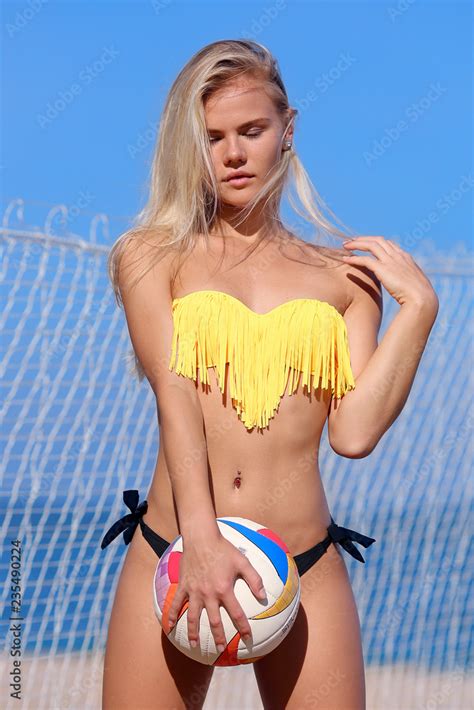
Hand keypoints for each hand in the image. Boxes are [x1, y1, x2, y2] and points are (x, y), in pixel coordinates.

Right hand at [167, 533, 266, 651]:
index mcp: (224, 589)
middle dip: (218, 637)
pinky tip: (170, 627)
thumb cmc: (223, 548)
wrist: (201, 538)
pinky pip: (176, 603)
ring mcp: (194, 591)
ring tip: (195, 644)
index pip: (236, 613)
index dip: (243, 628)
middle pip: (213, 621)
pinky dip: (172, 615)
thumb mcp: (242, 561)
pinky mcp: (183, 586)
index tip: (247, 639)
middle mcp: (208, 594)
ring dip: (193, 632)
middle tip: (221, 649)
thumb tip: (264, 596)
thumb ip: (254, 579)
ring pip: (192, 616)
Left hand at [342, 236, 438, 312]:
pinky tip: (345, 260)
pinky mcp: (383, 269)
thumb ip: (405, 279)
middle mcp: (398, 255)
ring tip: (344, 246)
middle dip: (363, 238)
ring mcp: (391, 261)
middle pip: (378, 240)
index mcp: (405, 257)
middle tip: (350, 241)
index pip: (388, 243)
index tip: (365, 243)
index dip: (375, 242)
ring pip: (370, 245)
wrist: (422, 299)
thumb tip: (402, 286)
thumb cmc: (419, 296)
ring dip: (356, 244)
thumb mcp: (413, 283)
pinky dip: (354, 258)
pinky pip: (365, 260)